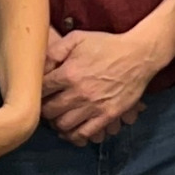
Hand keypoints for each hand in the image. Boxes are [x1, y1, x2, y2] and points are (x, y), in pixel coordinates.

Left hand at [41, 29, 160, 144]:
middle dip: (44, 109)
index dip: (36, 92)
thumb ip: (55, 50)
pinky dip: (73, 135)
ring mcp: (93, 106)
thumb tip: (39, 65)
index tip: (38, 92)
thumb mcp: (77, 38)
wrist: (138, 56)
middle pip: (49, 110)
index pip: (40, 90)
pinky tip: (70, 131)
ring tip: (57, 118)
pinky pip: (84, 133)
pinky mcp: (107, 116)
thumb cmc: (107, 45)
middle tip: (46, 106)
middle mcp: (78, 92)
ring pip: (63, 125)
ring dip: (56, 123)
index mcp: (68, 73)